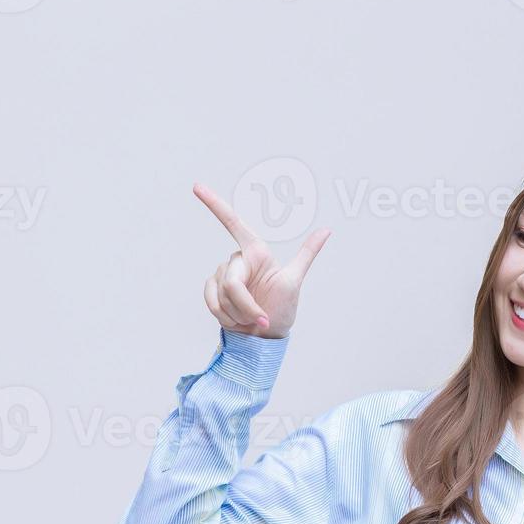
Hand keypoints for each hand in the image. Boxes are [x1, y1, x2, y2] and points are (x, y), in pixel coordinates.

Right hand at [194, 182, 331, 339]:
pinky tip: (237, 322)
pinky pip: (211, 302)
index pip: (233, 223)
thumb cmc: (282, 310)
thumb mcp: (294, 282)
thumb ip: (306, 254)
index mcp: (256, 252)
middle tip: (260, 318)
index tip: (196, 186)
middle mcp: (237, 260)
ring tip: (251, 319)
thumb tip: (327, 230)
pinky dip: (225, 316)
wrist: (266, 337)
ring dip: (238, 313)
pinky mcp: (212, 291)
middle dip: (246, 305)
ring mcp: (222, 275)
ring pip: (222, 295)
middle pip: (232, 281)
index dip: (214, 204)